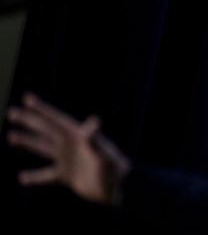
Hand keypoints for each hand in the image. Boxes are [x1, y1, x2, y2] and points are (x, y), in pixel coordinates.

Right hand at [6, 91, 131, 204]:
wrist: (118, 188)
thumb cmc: (114, 168)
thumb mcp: (105, 153)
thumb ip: (96, 139)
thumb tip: (93, 121)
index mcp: (78, 136)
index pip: (56, 119)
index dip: (42, 109)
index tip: (27, 97)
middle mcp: (71, 145)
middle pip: (46, 130)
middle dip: (29, 121)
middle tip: (11, 112)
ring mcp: (68, 159)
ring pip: (43, 148)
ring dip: (27, 142)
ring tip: (11, 136)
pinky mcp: (67, 176)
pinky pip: (47, 176)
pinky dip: (35, 177)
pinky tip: (21, 177)